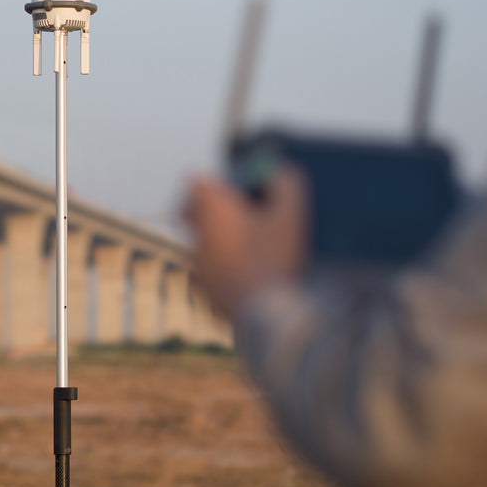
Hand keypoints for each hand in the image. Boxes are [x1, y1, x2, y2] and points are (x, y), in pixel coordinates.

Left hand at [182, 169, 308, 321]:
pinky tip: (254, 278)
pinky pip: (211, 274)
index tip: (234, 190)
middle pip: (194, 214)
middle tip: (244, 218)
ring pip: (204, 245)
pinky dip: (226, 272)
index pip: (194, 182)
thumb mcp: (291, 214)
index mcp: (212, 210)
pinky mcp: (205, 294)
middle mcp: (198, 237)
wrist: (266, 317)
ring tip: (257, 252)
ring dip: (224, 244)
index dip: (214, 182)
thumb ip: (286, 183)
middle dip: (216, 213)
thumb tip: (281, 170)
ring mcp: (198, 268)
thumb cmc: (277, 258)